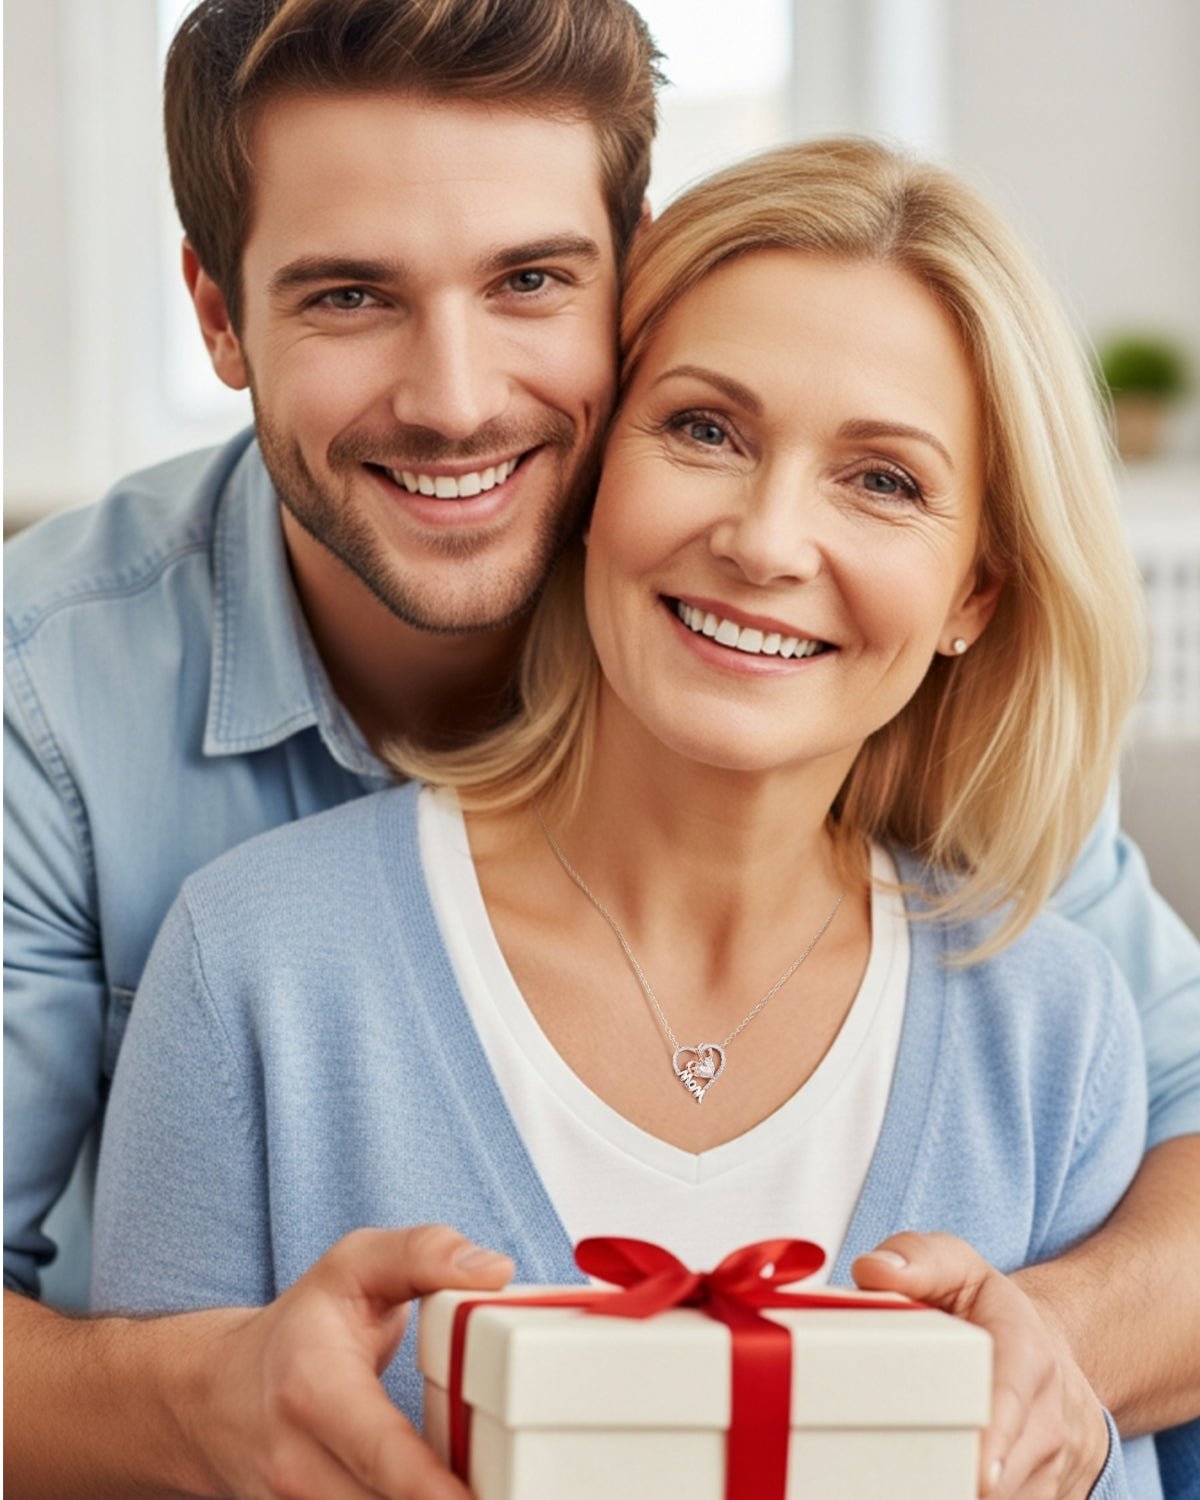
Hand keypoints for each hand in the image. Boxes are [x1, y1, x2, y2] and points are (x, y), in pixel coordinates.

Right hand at [185, 1224, 512, 1499]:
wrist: (217, 1397)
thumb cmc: (300, 1328)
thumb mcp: (354, 1265)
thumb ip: (423, 1254)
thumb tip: (496, 1271)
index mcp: (314, 1389)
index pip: (380, 1451)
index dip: (432, 1488)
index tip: (477, 1499)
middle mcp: (299, 1464)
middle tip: (514, 1485)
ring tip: (494, 1484)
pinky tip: (449, 1491)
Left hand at [852, 1232, 1109, 1499]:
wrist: (1047, 1355)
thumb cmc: (988, 1313)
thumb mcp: (957, 1267)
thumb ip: (916, 1260)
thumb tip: (872, 1271)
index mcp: (1026, 1355)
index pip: (1010, 1401)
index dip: (993, 1439)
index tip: (978, 1473)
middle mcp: (1048, 1419)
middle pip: (1000, 1469)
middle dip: (949, 1472)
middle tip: (894, 1464)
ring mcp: (1052, 1469)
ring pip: (1004, 1498)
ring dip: (951, 1489)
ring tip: (908, 1465)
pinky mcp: (1050, 1499)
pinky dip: (963, 1496)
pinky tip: (934, 1478)